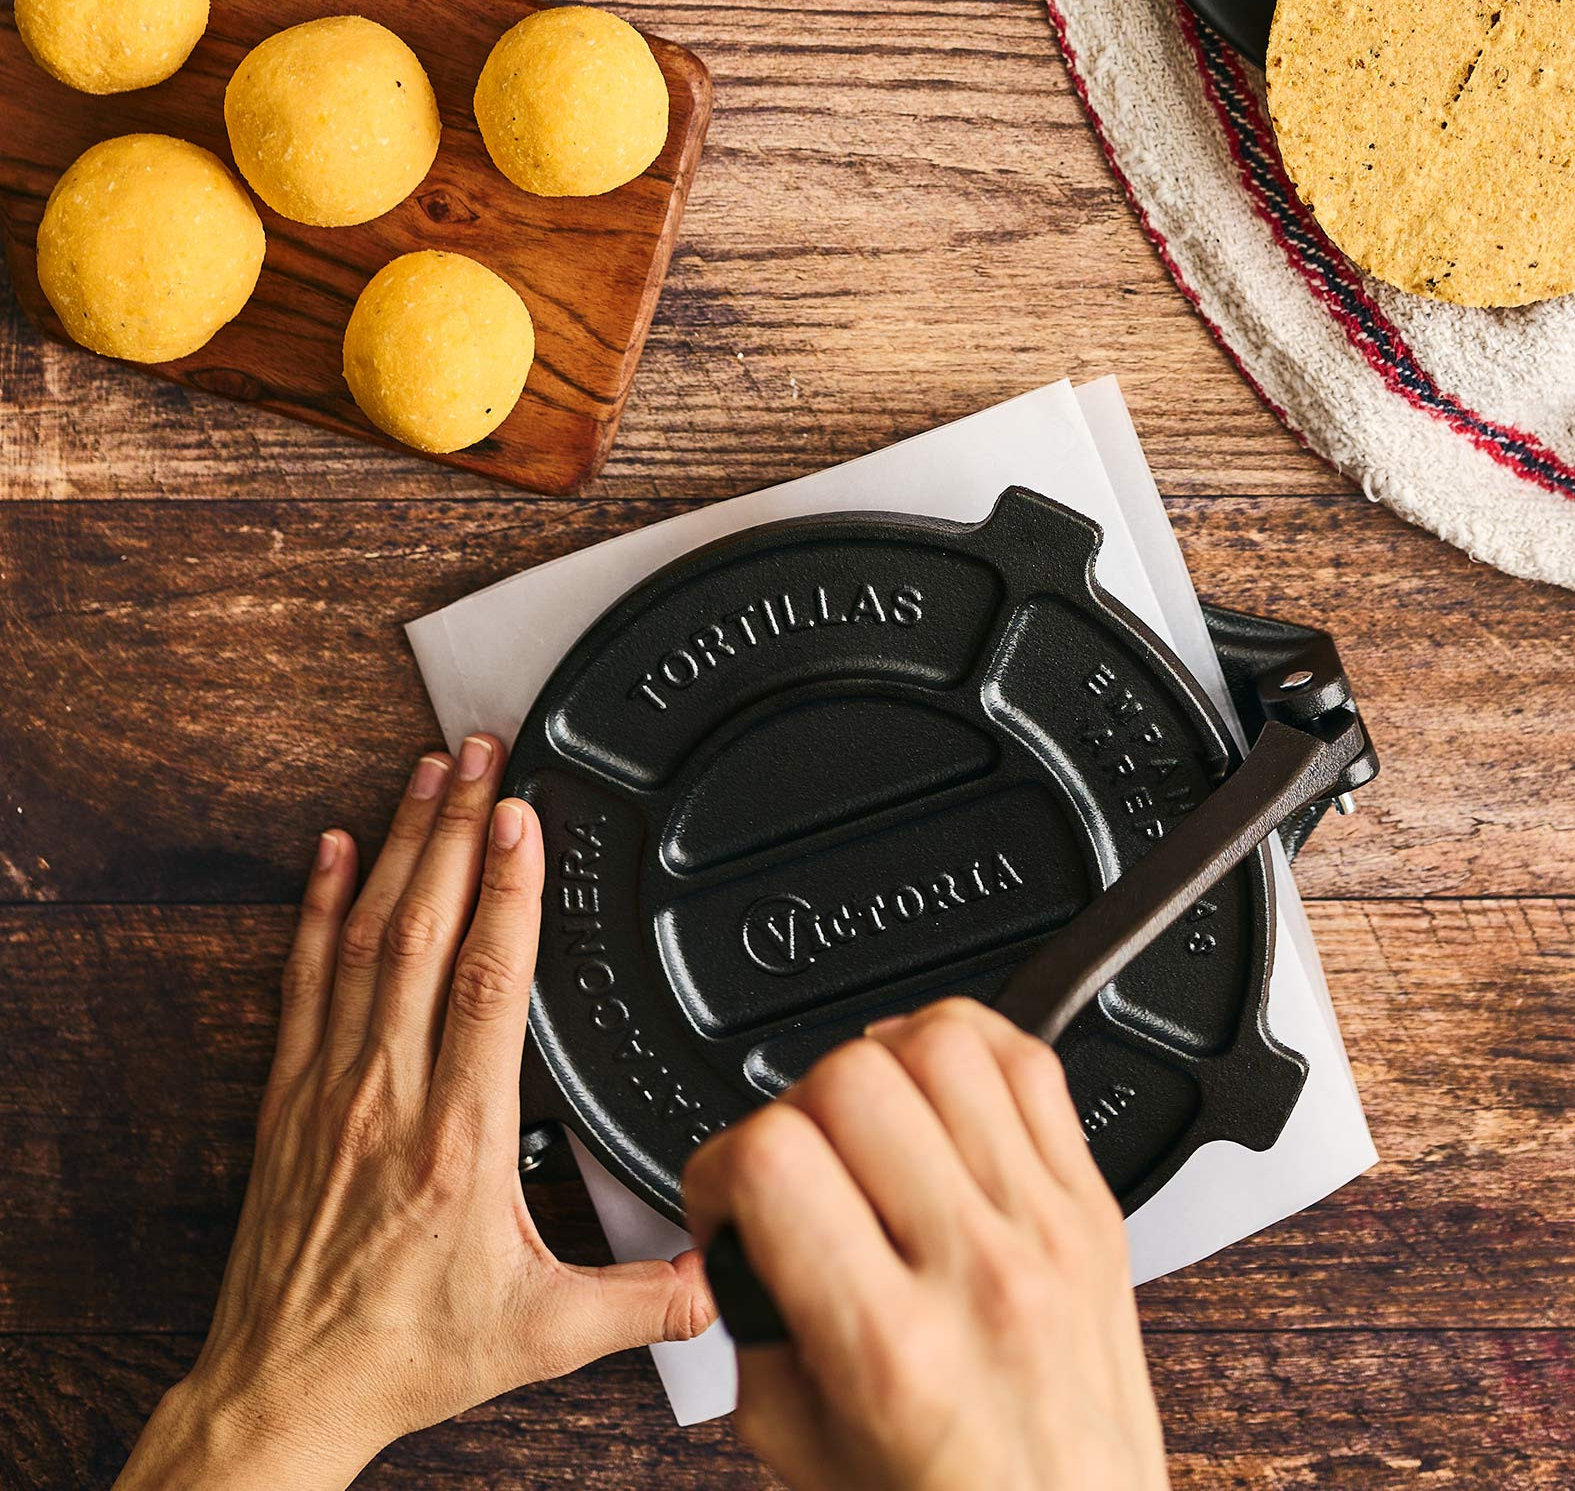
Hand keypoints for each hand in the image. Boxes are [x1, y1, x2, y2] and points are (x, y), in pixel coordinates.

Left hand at [116, 737, 713, 1490]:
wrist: (284, 1390)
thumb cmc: (402, 1354)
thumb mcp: (541, 1334)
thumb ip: (640, 1299)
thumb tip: (723, 1277)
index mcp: (460, 1138)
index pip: (486, 983)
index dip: (507, 890)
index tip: (523, 816)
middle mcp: (390, 1095)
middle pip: (424, 930)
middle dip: (458, 829)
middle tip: (484, 751)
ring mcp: (332, 1087)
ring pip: (366, 939)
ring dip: (400, 846)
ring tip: (428, 772)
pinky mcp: (291, 1097)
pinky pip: (305, 980)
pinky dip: (319, 906)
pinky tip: (336, 850)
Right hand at [683, 998, 1170, 1490]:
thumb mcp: (801, 1445)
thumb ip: (753, 1317)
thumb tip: (742, 1217)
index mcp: (892, 1348)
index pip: (774, 1161)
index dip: (719, 1164)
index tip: (727, 1198)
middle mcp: (979, 1270)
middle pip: (851, 1078)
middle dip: (793, 1109)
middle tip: (797, 1167)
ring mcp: (1048, 1224)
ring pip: (945, 1041)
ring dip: (880, 1063)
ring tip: (868, 1123)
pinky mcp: (1095, 1202)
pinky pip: (1031, 1062)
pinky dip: (969, 1049)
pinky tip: (938, 1094)